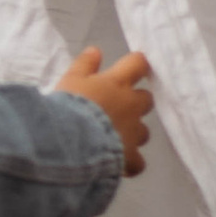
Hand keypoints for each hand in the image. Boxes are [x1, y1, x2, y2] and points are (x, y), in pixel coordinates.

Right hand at [57, 43, 152, 176]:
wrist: (69, 142)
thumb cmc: (68, 107)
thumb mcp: (70, 80)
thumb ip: (84, 65)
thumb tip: (95, 50)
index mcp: (117, 83)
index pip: (137, 64)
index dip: (136, 64)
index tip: (133, 66)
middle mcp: (131, 106)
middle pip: (146, 99)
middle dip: (136, 101)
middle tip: (118, 106)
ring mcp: (133, 133)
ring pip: (143, 131)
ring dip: (133, 132)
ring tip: (114, 138)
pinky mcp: (129, 158)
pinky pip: (137, 162)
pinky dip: (130, 163)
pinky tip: (119, 166)